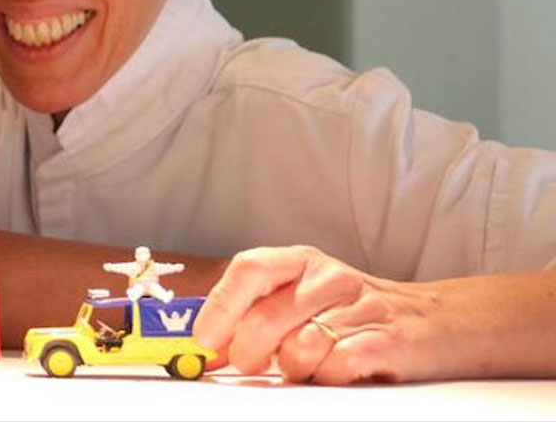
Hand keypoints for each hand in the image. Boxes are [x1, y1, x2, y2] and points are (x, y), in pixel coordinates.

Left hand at [193, 245, 438, 383]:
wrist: (434, 321)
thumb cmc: (352, 311)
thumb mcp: (303, 294)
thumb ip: (256, 311)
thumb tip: (207, 343)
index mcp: (301, 260)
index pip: (249, 269)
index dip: (220, 306)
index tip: (204, 340)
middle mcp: (329, 277)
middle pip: (265, 318)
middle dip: (248, 353)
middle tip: (253, 364)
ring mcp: (359, 307)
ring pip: (298, 349)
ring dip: (294, 369)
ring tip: (309, 363)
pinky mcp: (385, 341)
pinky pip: (334, 368)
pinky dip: (326, 378)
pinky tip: (337, 370)